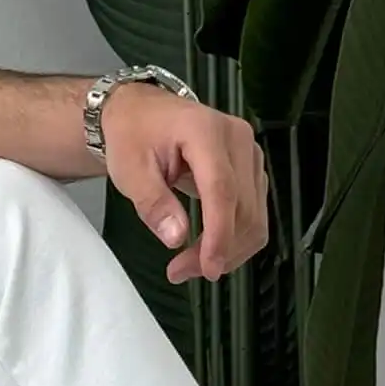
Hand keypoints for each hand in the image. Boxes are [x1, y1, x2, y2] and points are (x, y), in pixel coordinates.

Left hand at [100, 84, 269, 284]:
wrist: (142, 113)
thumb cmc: (133, 136)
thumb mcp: (130, 170)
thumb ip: (153, 203)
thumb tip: (177, 238)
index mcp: (205, 131)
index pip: (222, 190)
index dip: (219, 234)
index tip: (208, 268)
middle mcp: (237, 139)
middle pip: (243, 208)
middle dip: (217, 250)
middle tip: (179, 272)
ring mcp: (249, 153)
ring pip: (255, 217)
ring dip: (228, 251)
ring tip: (190, 266)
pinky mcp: (251, 169)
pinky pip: (254, 213)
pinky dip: (234, 239)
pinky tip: (208, 250)